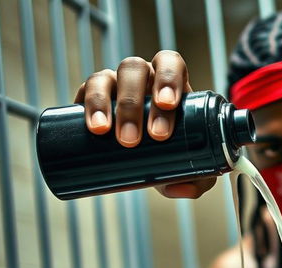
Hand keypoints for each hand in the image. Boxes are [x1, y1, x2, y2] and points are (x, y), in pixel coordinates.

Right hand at [73, 50, 215, 198]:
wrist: (151, 159)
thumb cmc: (177, 154)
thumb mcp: (193, 168)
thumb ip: (196, 180)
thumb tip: (183, 188)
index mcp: (172, 82)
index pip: (170, 64)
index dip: (168, 78)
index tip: (167, 104)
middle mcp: (143, 77)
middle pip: (135, 70)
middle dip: (134, 103)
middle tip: (134, 138)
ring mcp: (116, 84)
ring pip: (105, 78)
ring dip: (104, 103)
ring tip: (105, 133)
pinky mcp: (93, 97)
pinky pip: (85, 90)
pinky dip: (87, 105)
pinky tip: (90, 125)